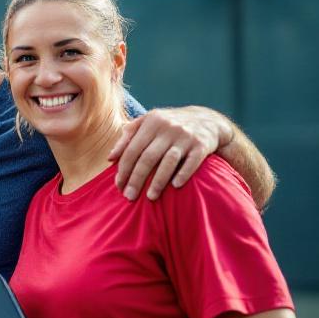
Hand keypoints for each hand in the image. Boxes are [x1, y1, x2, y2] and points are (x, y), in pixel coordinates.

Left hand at [109, 106, 230, 200]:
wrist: (208, 120)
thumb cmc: (169, 125)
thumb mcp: (148, 123)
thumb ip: (127, 137)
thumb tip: (110, 158)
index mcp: (151, 121)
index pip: (132, 149)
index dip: (124, 169)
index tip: (118, 186)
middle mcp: (168, 127)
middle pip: (148, 157)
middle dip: (137, 179)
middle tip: (129, 196)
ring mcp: (186, 136)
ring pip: (168, 161)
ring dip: (158, 181)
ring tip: (150, 197)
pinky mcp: (202, 145)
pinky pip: (192, 162)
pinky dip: (183, 174)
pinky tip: (175, 186)